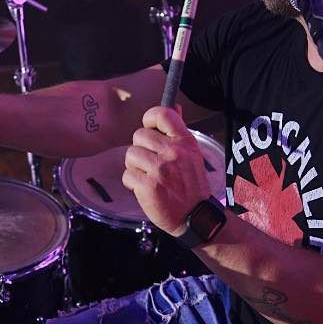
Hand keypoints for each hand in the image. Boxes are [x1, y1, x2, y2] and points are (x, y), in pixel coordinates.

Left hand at [122, 105, 209, 234]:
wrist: (195, 216)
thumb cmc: (191, 185)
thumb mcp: (192, 154)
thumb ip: (179, 131)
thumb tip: (174, 107)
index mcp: (185, 141)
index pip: (162, 113)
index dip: (149, 119)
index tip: (150, 129)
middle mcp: (173, 152)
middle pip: (139, 134)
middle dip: (141, 148)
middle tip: (151, 163)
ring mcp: (160, 169)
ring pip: (130, 154)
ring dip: (135, 167)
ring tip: (148, 176)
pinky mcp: (148, 186)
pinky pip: (127, 175)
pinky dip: (132, 183)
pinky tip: (145, 189)